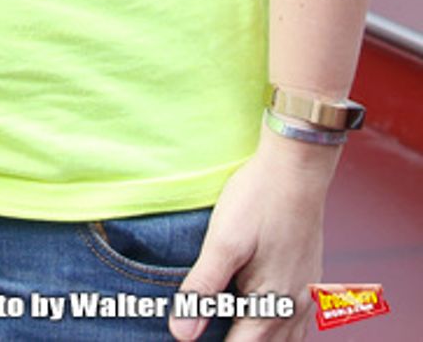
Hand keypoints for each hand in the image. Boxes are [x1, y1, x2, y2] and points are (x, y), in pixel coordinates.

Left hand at [168, 129, 336, 341]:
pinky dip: (279, 332)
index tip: (189, 339)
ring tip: (229, 329)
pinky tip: (261, 318)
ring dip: (257, 340)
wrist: (297, 167)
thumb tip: (181, 334)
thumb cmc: (259, 200)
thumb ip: (202, 290)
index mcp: (271, 306)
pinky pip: (298, 325)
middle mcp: (295, 310)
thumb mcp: (222, 242)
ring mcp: (308, 296)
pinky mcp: (311, 281)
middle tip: (203, 332)